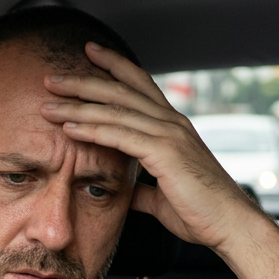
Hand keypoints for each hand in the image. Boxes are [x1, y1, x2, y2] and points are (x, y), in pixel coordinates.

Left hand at [39, 42, 263, 252]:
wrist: (229, 225)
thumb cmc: (201, 212)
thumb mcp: (163, 197)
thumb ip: (143, 190)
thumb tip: (127, 193)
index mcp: (173, 127)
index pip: (139, 85)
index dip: (114, 66)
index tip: (89, 53)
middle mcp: (172, 122)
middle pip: (121, 90)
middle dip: (84, 81)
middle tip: (53, 78)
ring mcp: (169, 134)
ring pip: (116, 110)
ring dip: (79, 105)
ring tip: (49, 102)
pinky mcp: (165, 152)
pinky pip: (121, 135)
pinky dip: (93, 129)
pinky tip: (69, 128)